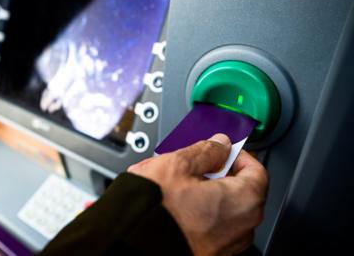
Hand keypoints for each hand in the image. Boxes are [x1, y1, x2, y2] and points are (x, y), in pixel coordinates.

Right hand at [127, 134, 267, 255]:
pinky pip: (212, 226)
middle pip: (240, 190)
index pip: (255, 169)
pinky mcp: (210, 253)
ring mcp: (227, 245)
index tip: (219, 150)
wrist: (133, 244)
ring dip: (207, 194)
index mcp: (244, 201)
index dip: (236, 155)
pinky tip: (175, 206)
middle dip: (219, 174)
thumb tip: (219, 144)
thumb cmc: (156, 210)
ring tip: (178, 187)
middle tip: (194, 166)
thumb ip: (206, 150)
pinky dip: (199, 213)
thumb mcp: (179, 164)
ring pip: (224, 209)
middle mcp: (242, 227)